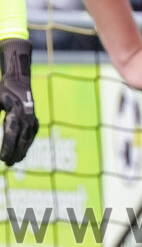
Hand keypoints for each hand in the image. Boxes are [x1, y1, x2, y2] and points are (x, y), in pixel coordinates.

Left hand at [0, 38, 37, 165]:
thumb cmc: (3, 92)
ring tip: (14, 162)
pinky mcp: (35, 121)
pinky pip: (31, 137)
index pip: (11, 135)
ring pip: (28, 140)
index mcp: (15, 114)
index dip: (7, 148)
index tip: (2, 159)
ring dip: (22, 152)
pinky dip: (27, 146)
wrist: (20, 82)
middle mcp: (26, 119)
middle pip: (21, 141)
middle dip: (14, 154)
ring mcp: (32, 120)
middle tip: (7, 164)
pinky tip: (22, 154)